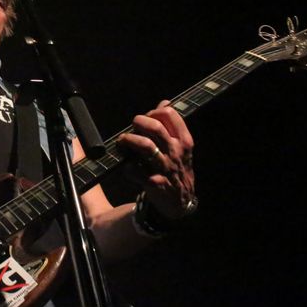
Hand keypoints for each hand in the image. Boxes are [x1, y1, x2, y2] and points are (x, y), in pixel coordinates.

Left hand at [118, 100, 195, 219]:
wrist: (180, 202)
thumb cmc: (178, 169)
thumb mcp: (181, 147)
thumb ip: (172, 125)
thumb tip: (165, 103)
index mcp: (183, 141)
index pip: (169, 114)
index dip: (153, 111)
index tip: (147, 116)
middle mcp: (175, 152)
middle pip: (155, 127)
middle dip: (139, 122)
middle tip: (133, 126)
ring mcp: (165, 168)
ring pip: (145, 146)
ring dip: (129, 140)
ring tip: (123, 141)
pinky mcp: (154, 183)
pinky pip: (135, 171)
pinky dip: (128, 167)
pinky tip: (127, 166)